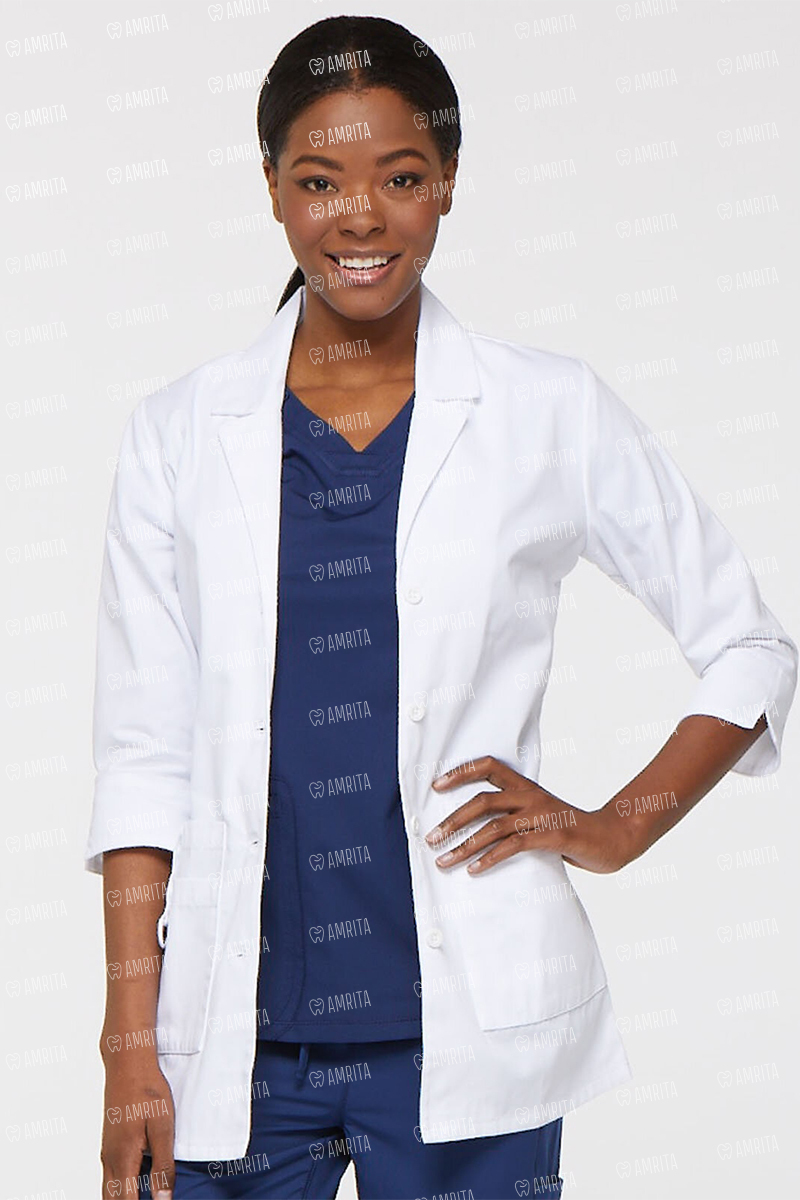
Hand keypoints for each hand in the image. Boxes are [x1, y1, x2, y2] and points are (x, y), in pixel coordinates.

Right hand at [101, 1047, 174, 1198]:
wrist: (127, 1062)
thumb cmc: (147, 1090)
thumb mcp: (163, 1127)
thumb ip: (163, 1165)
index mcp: (124, 1158)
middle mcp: (110, 1159)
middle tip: (152, 1199)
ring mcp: (107, 1151)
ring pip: (110, 1190)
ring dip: (124, 1197)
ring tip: (145, 1192)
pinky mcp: (110, 1143)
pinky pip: (111, 1175)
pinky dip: (122, 1187)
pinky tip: (140, 1181)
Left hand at [425, 755, 631, 874]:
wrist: (612, 838)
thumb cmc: (571, 829)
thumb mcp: (541, 814)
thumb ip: (514, 816)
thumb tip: (478, 828)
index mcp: (528, 787)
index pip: (490, 766)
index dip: (461, 772)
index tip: (436, 785)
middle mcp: (532, 796)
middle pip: (484, 800)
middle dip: (453, 819)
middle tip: (430, 837)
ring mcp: (543, 815)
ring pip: (494, 826)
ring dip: (464, 844)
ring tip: (444, 860)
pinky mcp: (553, 835)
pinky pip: (514, 845)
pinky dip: (490, 858)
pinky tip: (474, 869)